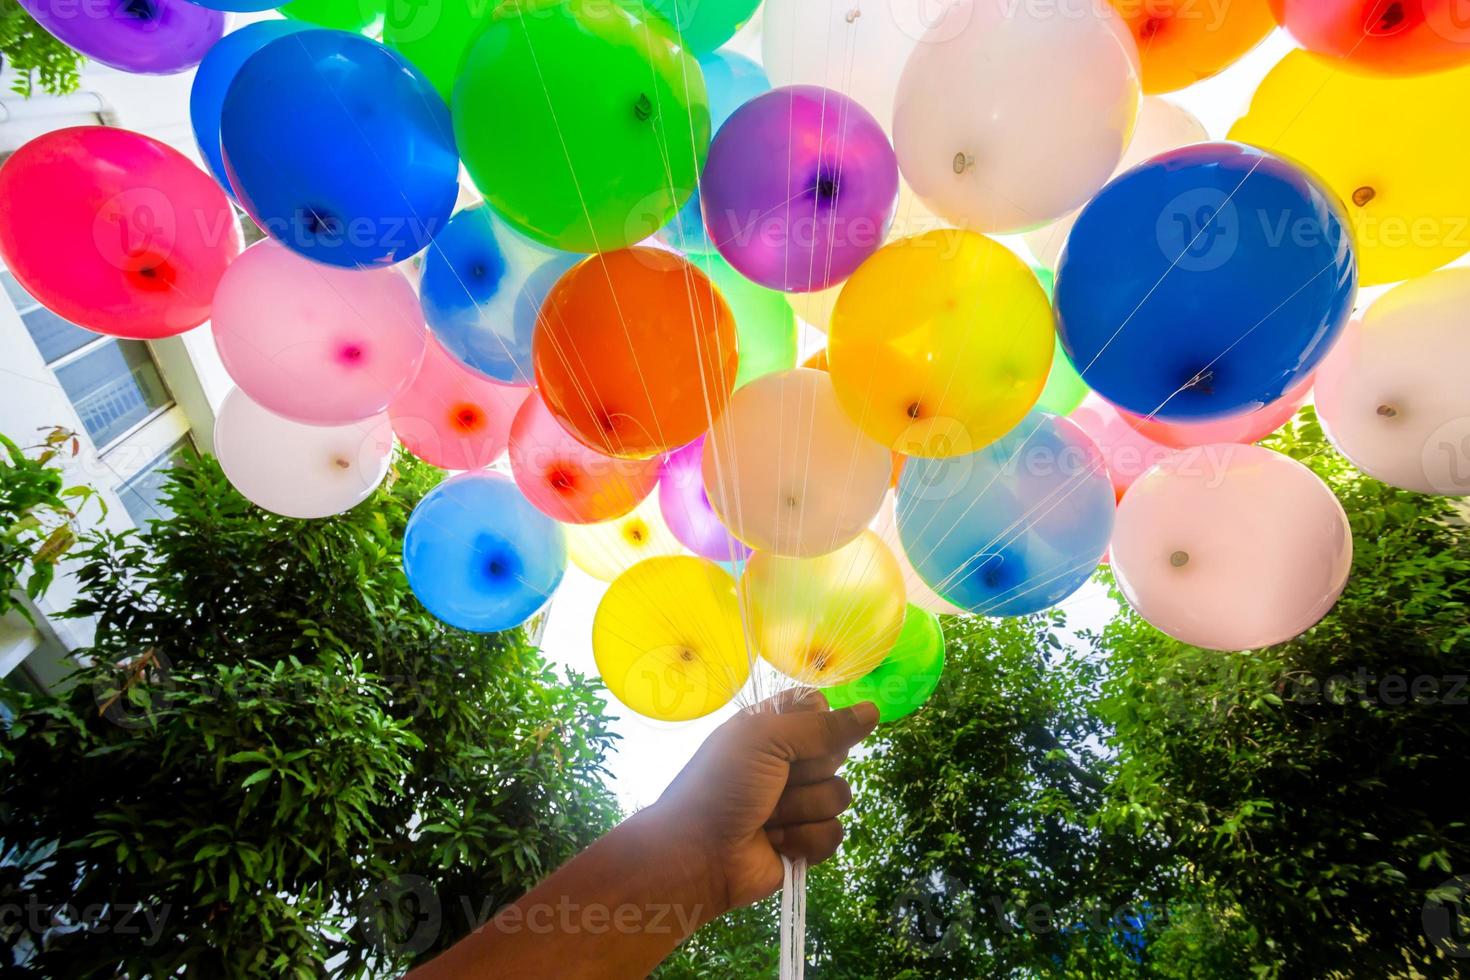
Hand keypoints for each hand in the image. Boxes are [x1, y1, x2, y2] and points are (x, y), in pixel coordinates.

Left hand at [648, 692, 878, 914]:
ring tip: (768, 816)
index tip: (798, 734)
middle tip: (775, 780)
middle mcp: (787, 762)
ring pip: (839, 795)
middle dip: (809, 770)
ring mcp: (798, 803)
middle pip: (836, 753)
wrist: (697, 854)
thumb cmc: (722, 784)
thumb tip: (873, 710)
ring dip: (802, 808)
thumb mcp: (765, 739)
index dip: (818, 722)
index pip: (819, 709)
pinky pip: (834, 833)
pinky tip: (777, 841)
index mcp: (771, 728)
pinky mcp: (805, 841)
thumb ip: (821, 726)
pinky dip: (805, 839)